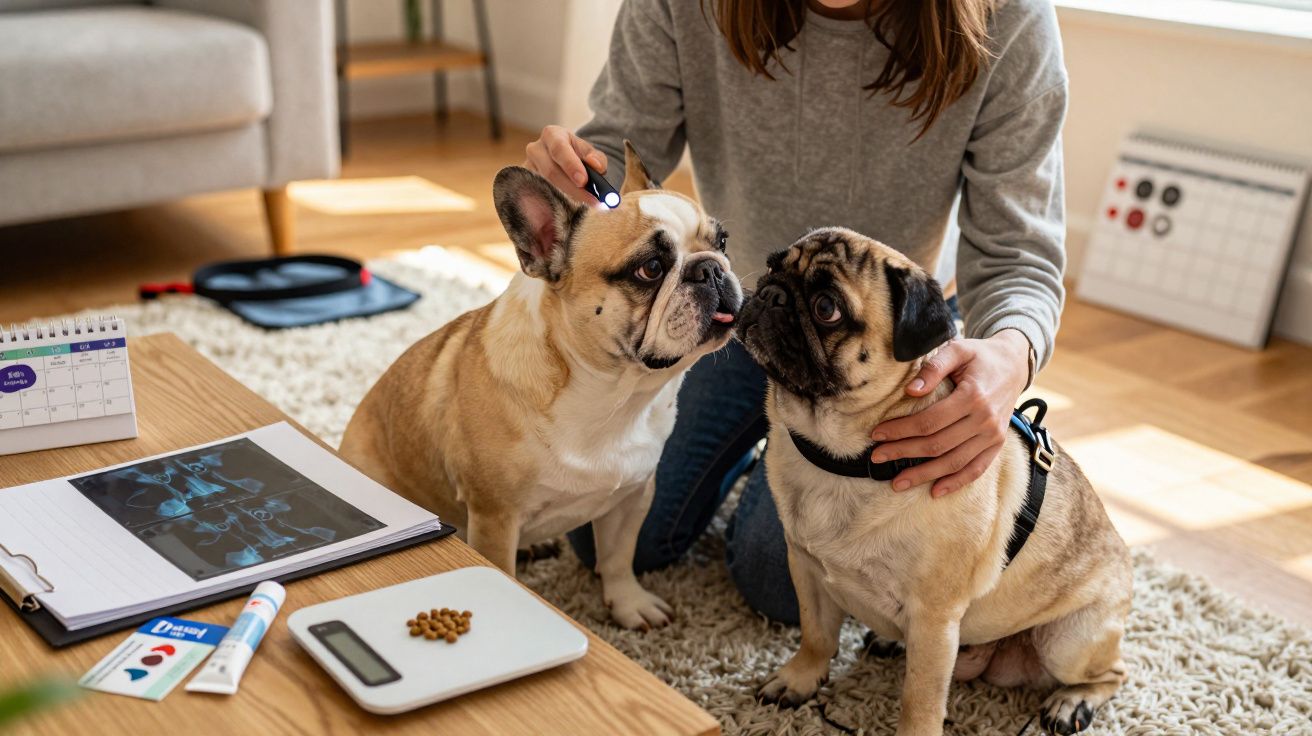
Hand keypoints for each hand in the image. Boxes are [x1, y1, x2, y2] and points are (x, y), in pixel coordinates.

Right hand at [524, 124, 607, 204]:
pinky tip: (565, 213)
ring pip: (543, 187)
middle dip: (572, 188)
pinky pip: (536, 198)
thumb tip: (597, 167)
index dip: (571, 165)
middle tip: (591, 201)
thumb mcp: (590, 153)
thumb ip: (597, 159)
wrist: (563, 162)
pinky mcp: (522, 185)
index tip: (584, 181)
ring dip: (564, 199)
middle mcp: (535, 149)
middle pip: (551, 171)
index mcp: (552, 135)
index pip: (559, 149)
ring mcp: (526, 168)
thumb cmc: (577, 157)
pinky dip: (552, 207)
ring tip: (582, 209)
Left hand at [869, 329, 1030, 497]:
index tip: (877, 434)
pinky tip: (935, 491)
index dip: (901, 429)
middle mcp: (985, 420)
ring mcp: (993, 436)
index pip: (929, 420)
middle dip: (903, 452)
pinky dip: (956, 482)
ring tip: (897, 483)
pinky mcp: (997, 444)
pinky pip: (977, 469)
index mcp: (973, 396)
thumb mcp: (958, 349)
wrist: (1014, 364)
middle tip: (877, 457)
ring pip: (954, 462)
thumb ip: (934, 367)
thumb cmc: (980, 355)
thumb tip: (911, 390)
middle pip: (937, 444)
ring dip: (924, 474)